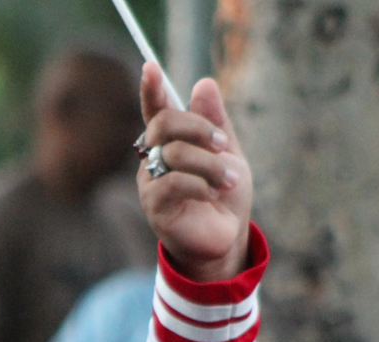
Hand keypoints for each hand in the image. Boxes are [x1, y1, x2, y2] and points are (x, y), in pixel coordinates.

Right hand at [137, 63, 252, 283]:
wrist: (225, 238)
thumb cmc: (223, 197)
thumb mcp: (227, 153)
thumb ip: (215, 123)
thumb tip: (204, 84)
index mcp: (170, 143)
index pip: (156, 110)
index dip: (151, 89)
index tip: (150, 66)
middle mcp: (154, 159)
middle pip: (164, 123)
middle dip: (198, 127)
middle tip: (222, 144)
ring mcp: (150, 183)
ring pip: (173, 153)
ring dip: (209, 164)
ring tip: (228, 180)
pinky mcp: (154, 207)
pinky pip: (173, 183)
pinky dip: (200, 184)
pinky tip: (213, 195)